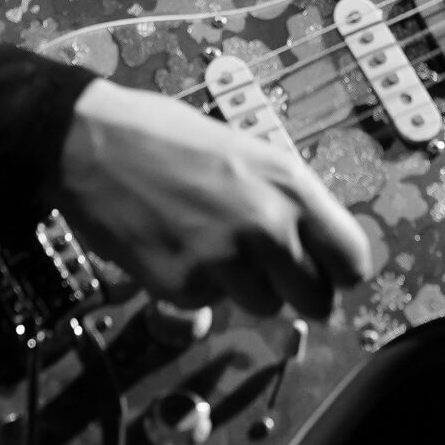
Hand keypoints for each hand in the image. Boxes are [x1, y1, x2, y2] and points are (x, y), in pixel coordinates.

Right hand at [51, 78, 373, 317]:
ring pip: (263, 306)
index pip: (352, 258)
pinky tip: (175, 246)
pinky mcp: (182, 285)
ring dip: (245, 289)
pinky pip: (209, 303)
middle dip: (299, 294)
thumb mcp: (247, 152)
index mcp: (289, 184)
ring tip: (212, 245)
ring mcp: (224, 259)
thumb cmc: (170, 138)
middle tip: (277, 277)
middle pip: (316, 299)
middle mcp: (266, 224)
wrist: (92, 143)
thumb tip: (320, 250)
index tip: (329, 274)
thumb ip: (285, 200)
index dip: (342, 272)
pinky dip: (197, 285)